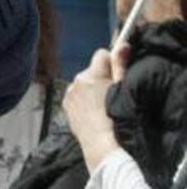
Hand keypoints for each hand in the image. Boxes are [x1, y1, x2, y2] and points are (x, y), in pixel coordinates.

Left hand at [64, 44, 128, 172]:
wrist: (100, 143)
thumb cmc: (116, 117)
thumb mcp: (122, 89)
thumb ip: (120, 65)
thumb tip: (122, 44)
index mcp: (92, 74)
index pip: (101, 54)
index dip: (111, 62)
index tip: (116, 73)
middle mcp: (77, 80)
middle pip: (92, 70)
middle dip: (100, 77)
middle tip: (111, 94)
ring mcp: (70, 92)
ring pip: (83, 83)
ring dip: (91, 89)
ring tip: (101, 106)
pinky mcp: (66, 104)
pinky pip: (76, 95)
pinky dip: (83, 100)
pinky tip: (92, 112)